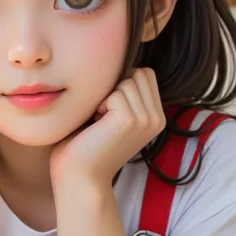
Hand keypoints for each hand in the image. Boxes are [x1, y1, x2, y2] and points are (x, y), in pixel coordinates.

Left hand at [50, 69, 165, 187]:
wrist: (79, 177)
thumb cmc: (85, 144)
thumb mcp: (110, 114)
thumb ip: (122, 93)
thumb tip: (119, 58)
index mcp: (156, 116)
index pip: (143, 74)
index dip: (120, 85)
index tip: (105, 111)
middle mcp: (157, 118)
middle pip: (137, 73)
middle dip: (114, 88)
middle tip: (100, 116)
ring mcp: (146, 119)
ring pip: (125, 80)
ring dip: (104, 96)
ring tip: (98, 122)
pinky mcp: (131, 120)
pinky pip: (113, 92)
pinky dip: (98, 104)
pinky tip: (94, 125)